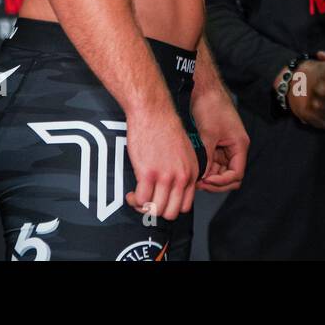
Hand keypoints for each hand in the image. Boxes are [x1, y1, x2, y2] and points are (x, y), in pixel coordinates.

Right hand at [124, 103, 199, 220]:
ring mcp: (165, 176)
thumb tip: (173, 187)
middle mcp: (181, 177)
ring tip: (137, 198)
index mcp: (192, 172)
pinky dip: (135, 201)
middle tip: (148, 202)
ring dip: (143, 207)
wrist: (153, 112)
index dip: (171, 207)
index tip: (161, 201)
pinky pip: (142, 200)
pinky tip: (132, 193)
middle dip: (157, 211)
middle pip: (171, 213)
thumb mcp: (184, 151)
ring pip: (156, 210)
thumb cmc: (165, 127)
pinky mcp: (148, 173)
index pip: (186, 206)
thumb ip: (183, 170)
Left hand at [190, 86, 247, 192]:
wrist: (203, 88)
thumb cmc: (210, 106)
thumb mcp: (208, 135)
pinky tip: (194, 168)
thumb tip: (201, 177)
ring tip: (194, 176)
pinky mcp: (215, 144)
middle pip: (229, 176)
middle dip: (215, 182)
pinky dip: (204, 167)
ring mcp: (224, 146)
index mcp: (240, 145)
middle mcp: (234, 148)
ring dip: (208, 175)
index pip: (236, 174)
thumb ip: (206, 158)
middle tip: (199, 183)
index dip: (221, 182)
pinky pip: (212, 162)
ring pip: (219, 170)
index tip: (206, 181)